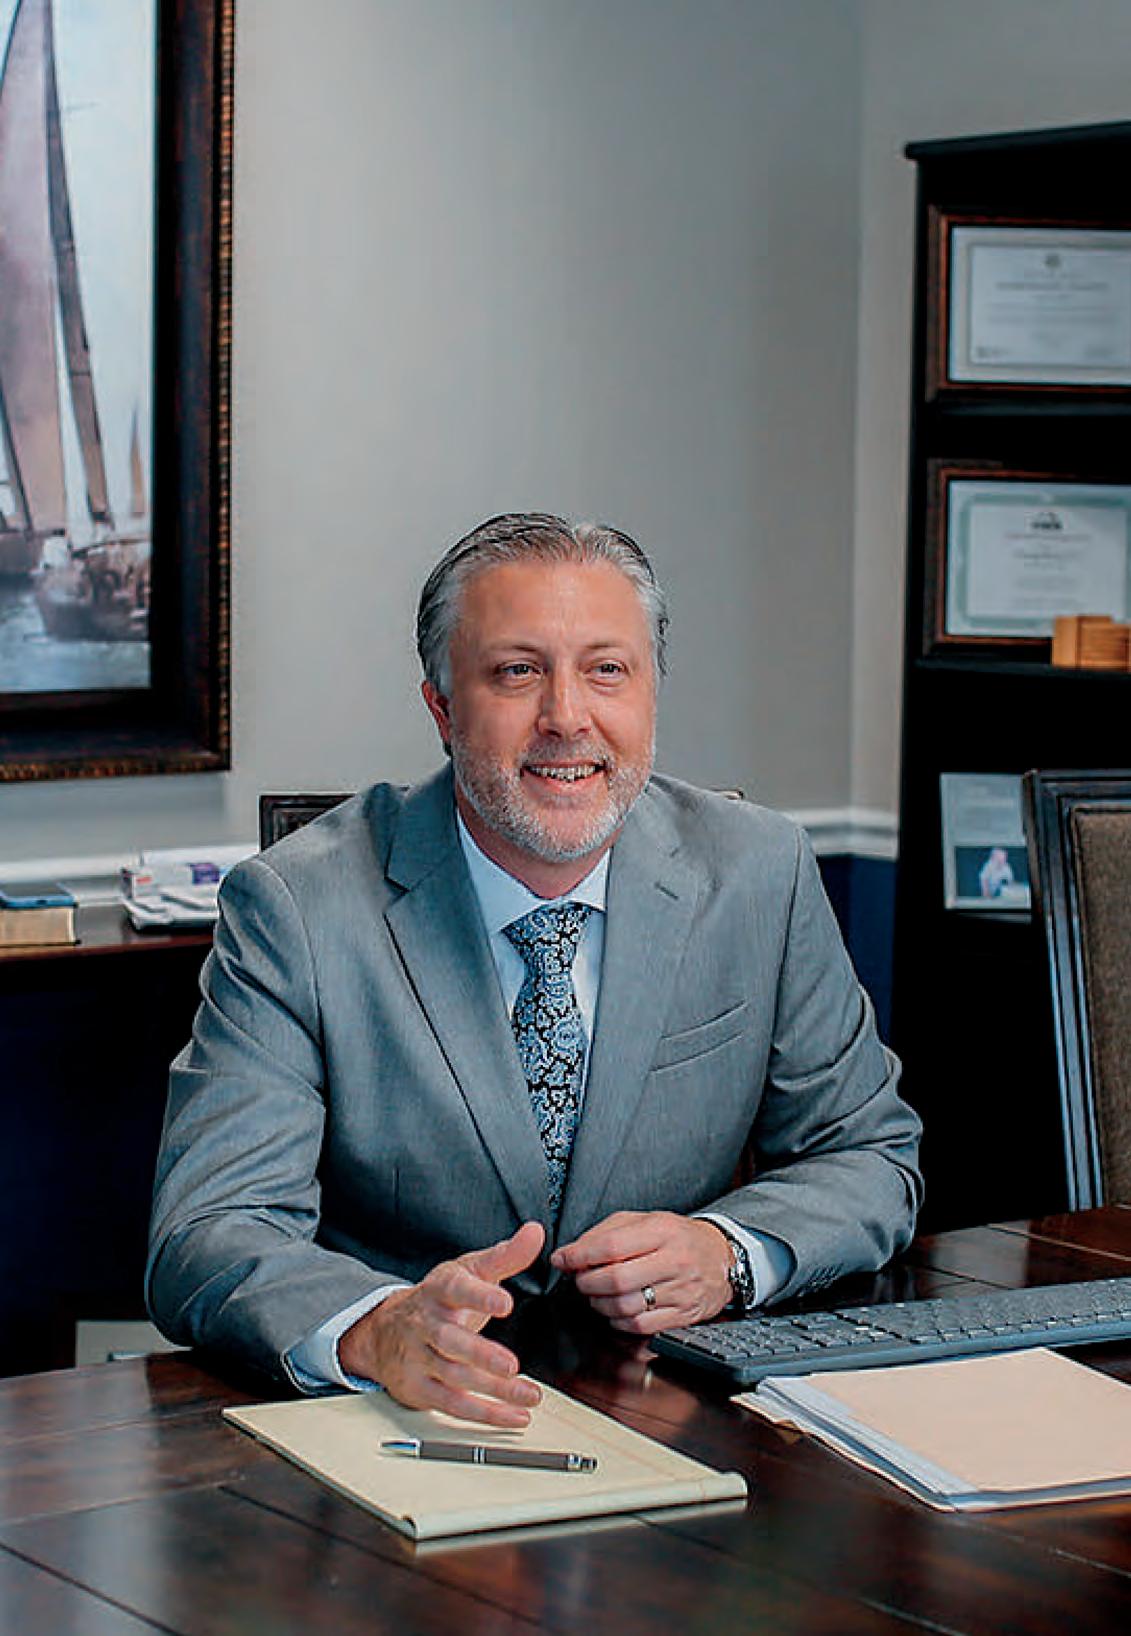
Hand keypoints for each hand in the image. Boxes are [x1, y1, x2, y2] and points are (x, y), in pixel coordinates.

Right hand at [339, 1221, 544, 1425]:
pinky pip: (453, 1405)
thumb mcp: (468, 1271)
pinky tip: (515, 1415)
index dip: (479, 1296)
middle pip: (449, 1340)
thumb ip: (505, 1255)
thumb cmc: (438, 1300)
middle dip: (480, 1354)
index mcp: (440, 1290)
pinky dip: (485, 1413)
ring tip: (529, 1395)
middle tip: (511, 1365)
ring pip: (454, 1376)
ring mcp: (419, 1358)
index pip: (456, 1289)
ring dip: (492, 1390)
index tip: (504, 1303)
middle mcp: (426, 1324)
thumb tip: (535, 1232)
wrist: (384, 1331)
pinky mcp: (420, 1388)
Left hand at [551, 1211, 731, 1333]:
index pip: (612, 1245)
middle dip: (587, 1282)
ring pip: (625, 1306)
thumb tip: (571, 1252)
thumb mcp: (646, 1220)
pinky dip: (618, 1321)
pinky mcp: (683, 1316)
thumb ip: (607, 1231)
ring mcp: (681, 1291)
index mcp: (662, 1231)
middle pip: (616, 1279)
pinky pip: (640, 1326)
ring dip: (599, 1304)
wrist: (722, 1258)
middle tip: (580, 1279)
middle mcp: (674, 1261)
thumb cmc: (678, 1238)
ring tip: (596, 1294)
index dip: (579, 1255)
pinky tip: (616, 1310)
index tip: (563, 1259)